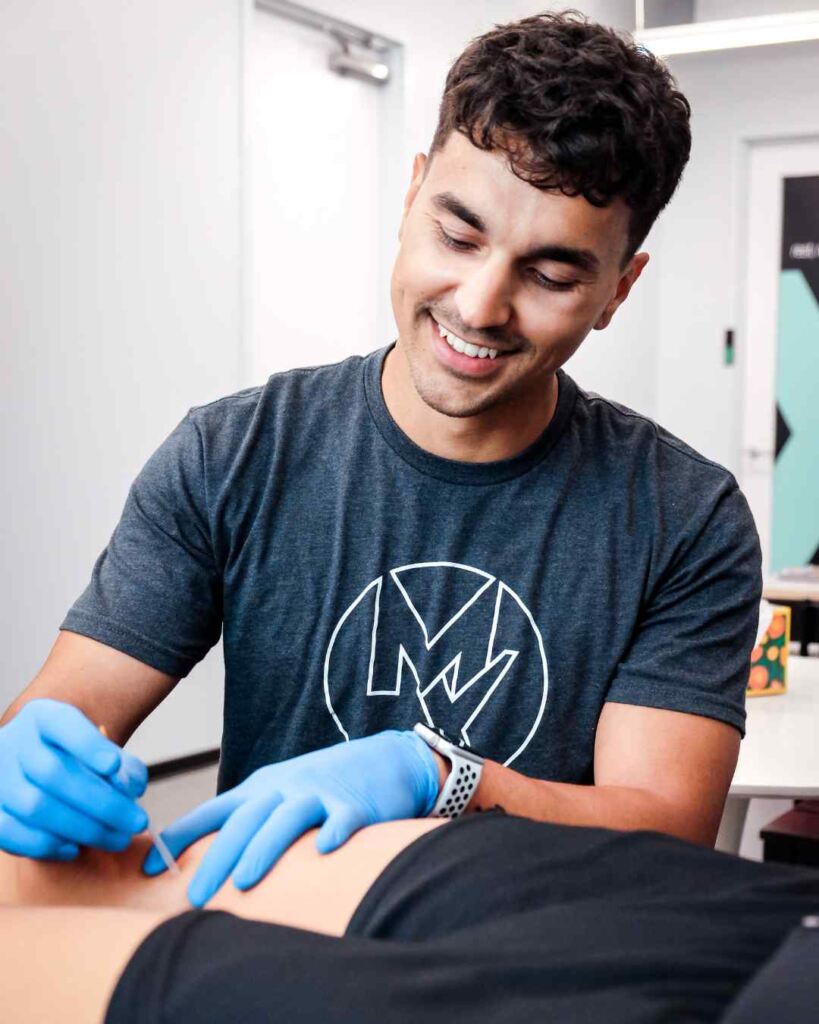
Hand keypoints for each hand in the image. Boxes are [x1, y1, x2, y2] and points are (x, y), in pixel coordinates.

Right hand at [0, 698, 148, 859]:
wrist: (34, 768)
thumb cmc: (79, 763)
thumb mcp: (104, 752)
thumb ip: (124, 768)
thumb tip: (129, 789)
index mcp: (44, 717)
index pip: (62, 723)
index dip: (88, 745)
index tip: (115, 764)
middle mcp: (15, 742)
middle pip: (53, 773)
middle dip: (101, 803)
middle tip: (137, 822)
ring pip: (34, 806)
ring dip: (82, 828)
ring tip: (117, 839)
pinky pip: (10, 832)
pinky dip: (44, 845)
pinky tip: (75, 848)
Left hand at [141, 729, 439, 906]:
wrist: (384, 759)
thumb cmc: (323, 785)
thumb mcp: (279, 793)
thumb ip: (248, 820)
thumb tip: (206, 861)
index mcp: (261, 788)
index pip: (213, 811)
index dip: (181, 837)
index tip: (148, 867)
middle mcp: (285, 788)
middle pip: (245, 821)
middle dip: (217, 858)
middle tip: (195, 897)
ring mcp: (320, 794)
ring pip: (288, 819)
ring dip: (265, 848)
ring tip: (246, 881)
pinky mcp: (356, 805)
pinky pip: (343, 819)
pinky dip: (335, 832)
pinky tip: (327, 849)